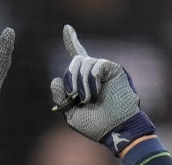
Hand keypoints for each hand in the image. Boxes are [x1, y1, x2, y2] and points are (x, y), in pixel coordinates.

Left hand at [50, 25, 154, 155]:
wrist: (115, 129)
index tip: (67, 28)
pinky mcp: (114, 69)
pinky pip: (96, 66)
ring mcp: (105, 70)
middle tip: (73, 96)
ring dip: (80, 83)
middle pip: (76, 60)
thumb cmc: (96, 126)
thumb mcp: (71, 113)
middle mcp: (95, 72)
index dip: (71, 41)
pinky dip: (91, 81)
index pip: (77, 56)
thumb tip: (56, 79)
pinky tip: (95, 94)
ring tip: (87, 100)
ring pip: (84, 62)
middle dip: (70, 77)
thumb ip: (61, 97)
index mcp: (85, 81)